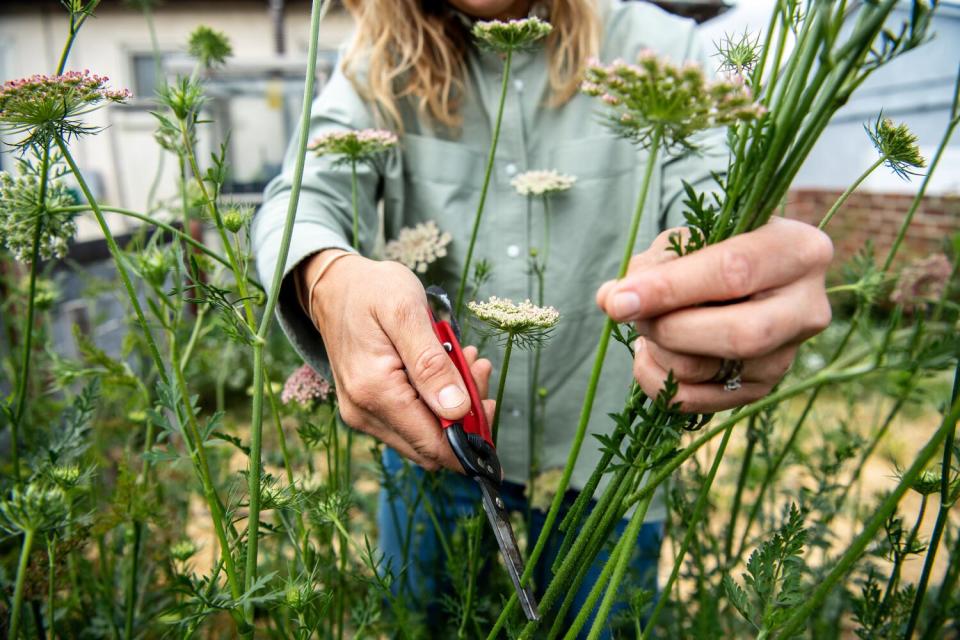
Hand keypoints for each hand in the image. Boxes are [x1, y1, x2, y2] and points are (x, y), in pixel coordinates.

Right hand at [303, 252, 494, 471]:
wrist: (334, 286)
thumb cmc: (371, 290)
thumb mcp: (406, 312)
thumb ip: (431, 363)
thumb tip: (457, 409)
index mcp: (374, 391)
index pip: (433, 444)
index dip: (470, 433)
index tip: (486, 396)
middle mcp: (364, 413)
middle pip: (431, 447)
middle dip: (465, 416)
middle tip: (476, 367)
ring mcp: (364, 414)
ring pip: (424, 437)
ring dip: (453, 406)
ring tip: (464, 359)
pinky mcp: (369, 409)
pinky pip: (412, 421)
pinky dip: (436, 401)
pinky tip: (445, 367)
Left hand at [596, 218, 832, 412]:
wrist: (743, 279)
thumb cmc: (713, 249)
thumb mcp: (688, 239)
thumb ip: (651, 265)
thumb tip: (612, 299)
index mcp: (798, 250)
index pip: (733, 272)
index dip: (670, 289)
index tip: (619, 301)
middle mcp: (807, 307)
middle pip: (737, 334)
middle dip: (669, 329)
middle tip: (632, 314)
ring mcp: (789, 355)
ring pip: (714, 370)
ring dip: (659, 352)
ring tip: (644, 329)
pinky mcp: (763, 389)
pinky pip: (700, 402)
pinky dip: (659, 383)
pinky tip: (650, 356)